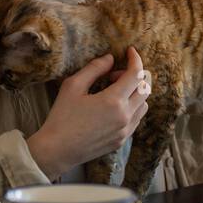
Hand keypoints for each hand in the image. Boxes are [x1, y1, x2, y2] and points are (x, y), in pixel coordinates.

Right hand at [26, 47, 150, 179]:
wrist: (57, 151)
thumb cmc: (61, 117)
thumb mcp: (73, 86)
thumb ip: (94, 69)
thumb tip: (110, 59)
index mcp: (114, 101)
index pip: (136, 74)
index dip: (136, 59)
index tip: (131, 51)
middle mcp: (125, 116)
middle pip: (145, 89)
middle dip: (134, 76)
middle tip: (114, 75)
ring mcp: (125, 130)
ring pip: (143, 105)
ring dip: (135, 93)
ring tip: (113, 91)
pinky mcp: (122, 140)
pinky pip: (136, 119)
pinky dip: (132, 107)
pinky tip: (113, 107)